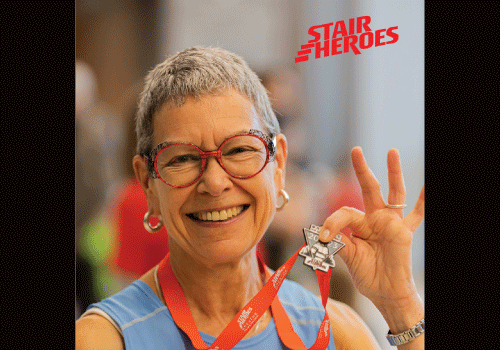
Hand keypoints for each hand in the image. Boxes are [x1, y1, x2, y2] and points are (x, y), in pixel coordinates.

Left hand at [319, 147, 423, 307]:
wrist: (385, 292)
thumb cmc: (367, 275)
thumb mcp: (349, 258)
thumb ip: (339, 244)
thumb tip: (325, 234)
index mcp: (358, 224)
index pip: (344, 213)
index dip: (332, 222)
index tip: (324, 237)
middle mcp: (375, 219)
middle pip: (369, 188)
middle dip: (362, 169)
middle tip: (356, 150)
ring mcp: (391, 223)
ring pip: (394, 193)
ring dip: (394, 173)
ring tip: (392, 152)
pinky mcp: (405, 232)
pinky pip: (417, 214)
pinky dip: (423, 201)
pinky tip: (427, 186)